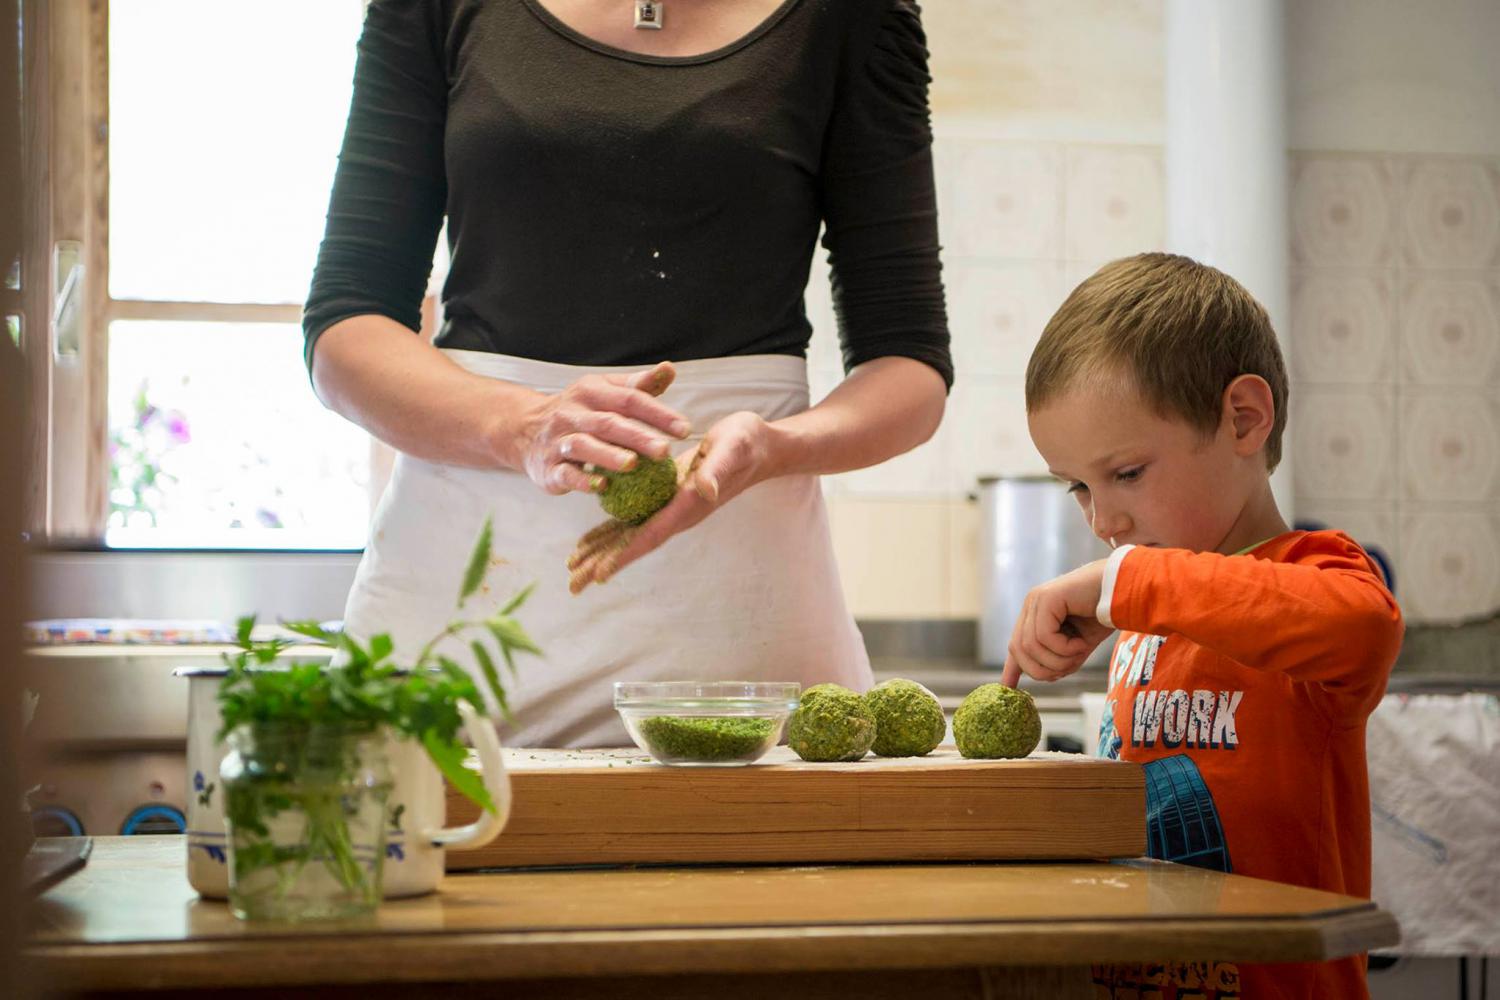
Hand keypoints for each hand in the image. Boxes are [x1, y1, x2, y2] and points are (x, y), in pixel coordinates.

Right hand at [515, 361, 690, 494]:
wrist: (525, 430)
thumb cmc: (581, 411)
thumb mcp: (604, 391)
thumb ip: (639, 385)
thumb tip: (668, 369)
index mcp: (591, 392)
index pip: (629, 399)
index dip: (658, 413)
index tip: (685, 429)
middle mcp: (573, 414)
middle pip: (608, 423)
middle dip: (637, 436)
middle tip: (664, 451)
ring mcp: (558, 441)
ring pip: (583, 446)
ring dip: (608, 456)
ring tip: (633, 465)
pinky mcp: (549, 468)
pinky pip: (565, 474)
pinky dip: (583, 480)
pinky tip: (603, 486)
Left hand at [566, 411, 774, 593]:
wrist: (758, 447)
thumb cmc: (745, 444)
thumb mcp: (732, 449)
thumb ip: (717, 470)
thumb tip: (704, 490)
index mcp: (688, 505)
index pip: (650, 536)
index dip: (623, 555)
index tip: (598, 574)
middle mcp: (677, 514)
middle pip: (633, 545)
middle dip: (603, 564)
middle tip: (573, 584)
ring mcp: (671, 509)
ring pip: (630, 535)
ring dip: (602, 552)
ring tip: (574, 567)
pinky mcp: (666, 498)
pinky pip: (634, 519)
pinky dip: (611, 531)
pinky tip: (592, 539)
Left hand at [1001, 559, 1115, 686]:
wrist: (1125, 590)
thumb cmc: (1104, 615)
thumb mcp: (1078, 645)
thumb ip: (1060, 659)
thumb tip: (1046, 677)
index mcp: (1037, 615)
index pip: (1017, 644)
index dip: (1012, 668)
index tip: (1008, 687)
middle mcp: (1032, 605)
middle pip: (1018, 649)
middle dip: (1042, 669)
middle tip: (1068, 668)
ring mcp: (1036, 599)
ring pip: (1030, 646)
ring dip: (1058, 659)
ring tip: (1080, 652)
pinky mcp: (1046, 597)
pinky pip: (1044, 636)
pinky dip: (1064, 648)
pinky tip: (1081, 643)